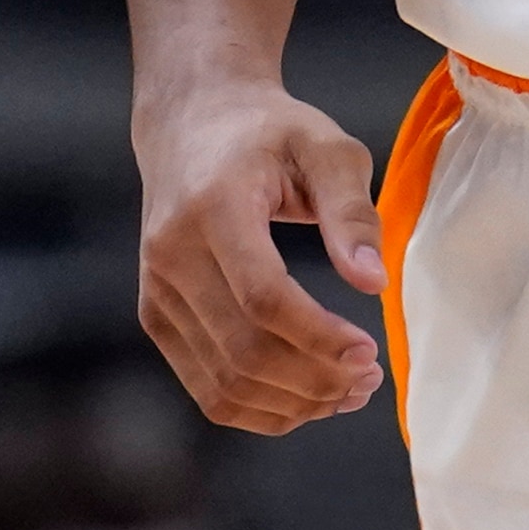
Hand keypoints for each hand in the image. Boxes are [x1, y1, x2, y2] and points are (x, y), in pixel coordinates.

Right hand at [132, 81, 389, 431]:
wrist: (191, 121)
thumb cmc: (267, 132)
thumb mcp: (325, 147)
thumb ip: (352, 211)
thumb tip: (373, 283)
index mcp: (214, 206)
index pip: (263, 296)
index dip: (318, 336)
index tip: (370, 351)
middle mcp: (172, 254)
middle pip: (243, 350)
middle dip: (314, 379)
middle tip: (370, 379)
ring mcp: (156, 290)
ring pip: (223, 381)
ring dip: (292, 403)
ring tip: (348, 392)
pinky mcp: (155, 315)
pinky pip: (205, 386)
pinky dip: (259, 408)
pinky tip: (307, 397)